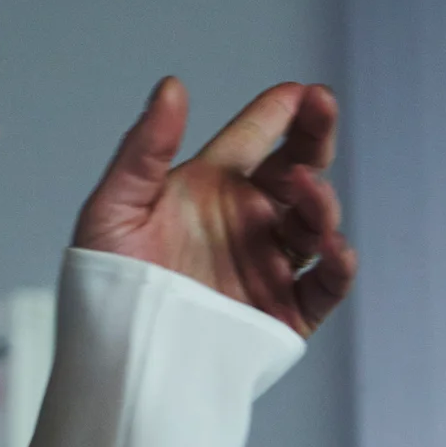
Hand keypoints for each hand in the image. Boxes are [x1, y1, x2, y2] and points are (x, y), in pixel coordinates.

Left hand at [71, 78, 351, 336]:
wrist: (116, 359)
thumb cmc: (105, 283)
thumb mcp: (113, 207)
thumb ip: (144, 148)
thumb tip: (171, 87)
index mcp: (210, 188)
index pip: (255, 138)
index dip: (280, 111)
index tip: (299, 90)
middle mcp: (247, 221)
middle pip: (298, 169)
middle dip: (316, 135)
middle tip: (324, 106)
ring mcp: (269, 264)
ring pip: (316, 223)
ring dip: (321, 200)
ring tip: (306, 188)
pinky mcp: (284, 312)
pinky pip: (326, 285)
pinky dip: (340, 264)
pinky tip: (334, 246)